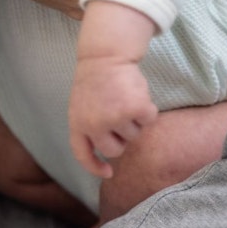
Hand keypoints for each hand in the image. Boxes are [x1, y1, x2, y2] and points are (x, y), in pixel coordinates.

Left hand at [70, 56, 158, 178]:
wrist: (105, 54)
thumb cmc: (95, 80)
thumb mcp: (81, 105)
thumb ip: (89, 126)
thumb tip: (106, 153)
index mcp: (77, 124)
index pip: (83, 154)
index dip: (95, 167)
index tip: (108, 173)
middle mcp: (95, 125)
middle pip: (114, 151)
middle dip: (121, 138)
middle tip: (121, 116)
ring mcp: (115, 118)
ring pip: (134, 135)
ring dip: (135, 120)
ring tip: (126, 98)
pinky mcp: (135, 108)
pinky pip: (149, 120)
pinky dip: (148, 110)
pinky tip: (138, 94)